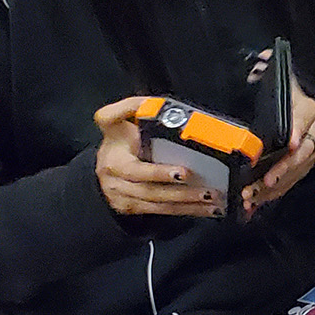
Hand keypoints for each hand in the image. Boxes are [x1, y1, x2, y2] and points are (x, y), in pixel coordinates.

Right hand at [94, 97, 225, 217]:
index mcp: (114, 159)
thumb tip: (152, 103)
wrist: (103, 165)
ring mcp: (123, 197)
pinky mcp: (132, 208)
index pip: (134, 168)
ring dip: (186, 203)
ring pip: (157, 203)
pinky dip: (185, 211)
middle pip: (150, 190)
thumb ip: (130, 107)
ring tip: (210, 199)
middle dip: (180, 192)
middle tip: (206, 190)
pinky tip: (205, 209)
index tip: (183, 172)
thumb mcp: (115, 119)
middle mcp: (117, 181)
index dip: (158, 173)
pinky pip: (160, 211)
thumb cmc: (118, 139)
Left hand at [243, 72, 314, 217]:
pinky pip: (289, 184)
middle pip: (301, 154)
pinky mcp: (301, 170)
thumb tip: (265, 56)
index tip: (291, 142)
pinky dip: (273, 195)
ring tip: (253, 196)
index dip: (299, 130)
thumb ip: (279, 74)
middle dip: (283, 168)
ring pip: (294, 173)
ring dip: (274, 187)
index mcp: (310, 111)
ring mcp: (308, 156)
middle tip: (266, 179)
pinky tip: (255, 204)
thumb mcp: (294, 87)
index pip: (306, 119)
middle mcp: (313, 136)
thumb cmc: (299, 105)